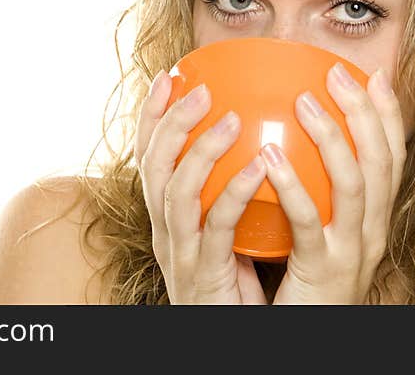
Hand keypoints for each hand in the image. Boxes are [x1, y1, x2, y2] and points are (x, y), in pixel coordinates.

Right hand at [133, 70, 269, 303]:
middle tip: (200, 88)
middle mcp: (165, 231)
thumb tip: (265, 143)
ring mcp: (180, 254)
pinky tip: (257, 168)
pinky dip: (234, 193)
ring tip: (230, 119)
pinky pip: (216, 228)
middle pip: (153, 167)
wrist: (235, 338)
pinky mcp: (204, 275)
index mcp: (168, 217)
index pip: (149, 157)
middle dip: (170, 121)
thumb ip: (233, 194)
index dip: (152, 115)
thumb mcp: (228, 234)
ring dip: (200, 151)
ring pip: (176, 192)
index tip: (169, 75)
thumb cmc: (238, 286)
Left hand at [266, 63, 406, 303]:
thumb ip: (312, 192)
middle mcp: (373, 232)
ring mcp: (352, 251)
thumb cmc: (303, 281)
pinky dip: (293, 186)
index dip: (387, 115)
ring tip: (304, 102)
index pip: (391, 158)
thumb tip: (283, 141)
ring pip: (355, 185)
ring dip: (332, 138)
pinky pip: (309, 222)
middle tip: (337, 74)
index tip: (374, 76)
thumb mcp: (315, 231)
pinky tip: (270, 157)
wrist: (302, 336)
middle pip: (380, 162)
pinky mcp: (323, 270)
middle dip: (363, 112)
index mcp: (374, 219)